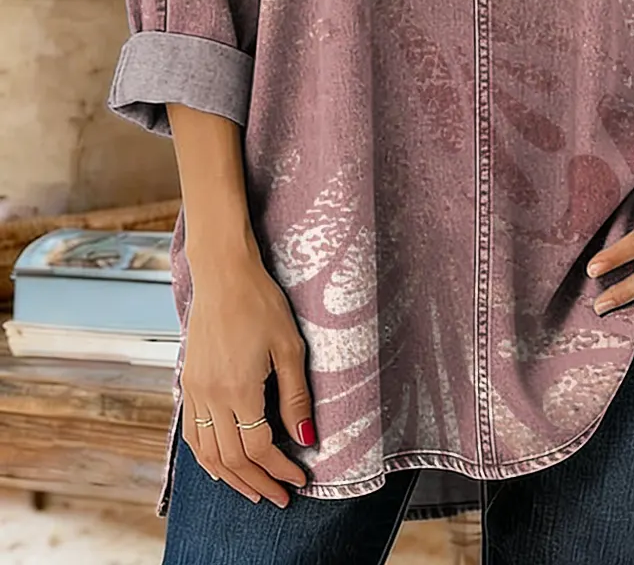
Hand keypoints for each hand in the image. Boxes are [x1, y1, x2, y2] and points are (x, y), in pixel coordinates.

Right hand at [180, 250, 314, 506]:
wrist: (222, 274)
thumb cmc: (261, 302)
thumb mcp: (289, 346)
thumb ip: (296, 395)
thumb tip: (307, 437)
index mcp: (239, 389)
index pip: (260, 448)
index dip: (281, 468)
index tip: (300, 479)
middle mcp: (211, 396)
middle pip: (232, 459)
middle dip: (258, 483)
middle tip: (281, 497)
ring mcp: (195, 390)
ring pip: (207, 454)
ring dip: (231, 478)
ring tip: (254, 491)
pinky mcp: (188, 381)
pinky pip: (191, 434)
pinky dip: (206, 459)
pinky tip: (220, 467)